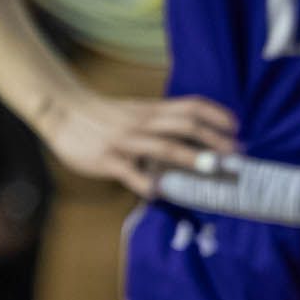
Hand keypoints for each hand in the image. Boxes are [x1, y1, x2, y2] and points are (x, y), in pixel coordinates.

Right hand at [36, 79, 240, 198]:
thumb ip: (160, 121)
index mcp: (151, 110)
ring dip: (191, 158)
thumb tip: (193, 136)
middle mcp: (142, 123)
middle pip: (185, 126)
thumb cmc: (102, 115)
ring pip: (164, 147)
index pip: (191, 106)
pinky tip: (161, 194)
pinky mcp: (107, 159)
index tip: (237, 128)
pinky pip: (131, 173)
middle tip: (236, 155)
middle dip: (215, 140)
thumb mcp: (134, 111)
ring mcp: (125, 141)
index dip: (217, 115)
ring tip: (212, 170)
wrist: (62, 111)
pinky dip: (147, 183)